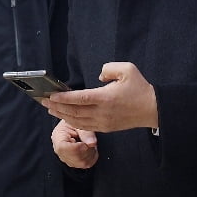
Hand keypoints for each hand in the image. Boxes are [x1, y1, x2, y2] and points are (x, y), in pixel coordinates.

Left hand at [40, 62, 157, 132]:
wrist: (153, 109)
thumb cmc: (140, 88)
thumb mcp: (128, 69)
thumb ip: (109, 68)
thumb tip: (98, 77)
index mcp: (105, 98)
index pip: (79, 99)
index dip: (63, 98)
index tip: (50, 96)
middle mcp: (102, 112)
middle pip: (74, 111)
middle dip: (56, 106)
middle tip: (43, 101)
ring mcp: (103, 122)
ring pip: (77, 121)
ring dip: (62, 115)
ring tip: (50, 109)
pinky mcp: (106, 128)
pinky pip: (85, 126)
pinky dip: (73, 122)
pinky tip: (65, 117)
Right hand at [51, 119, 98, 168]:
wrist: (74, 125)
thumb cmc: (75, 122)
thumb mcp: (80, 123)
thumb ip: (86, 132)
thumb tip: (92, 143)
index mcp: (57, 137)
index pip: (62, 148)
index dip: (76, 148)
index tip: (85, 144)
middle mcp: (59, 150)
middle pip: (73, 158)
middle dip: (86, 150)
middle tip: (90, 141)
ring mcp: (65, 157)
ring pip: (81, 163)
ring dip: (90, 153)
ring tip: (90, 143)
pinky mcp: (73, 162)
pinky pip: (85, 165)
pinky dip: (91, 157)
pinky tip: (90, 149)